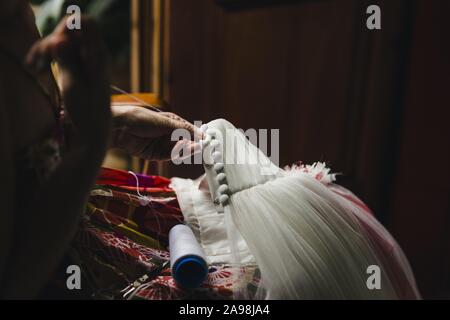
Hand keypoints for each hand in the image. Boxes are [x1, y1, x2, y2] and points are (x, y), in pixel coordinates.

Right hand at [26, 15, 110, 148]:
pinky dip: (46, 59)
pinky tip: (36, 70)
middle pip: (67, 32)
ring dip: (44, 52)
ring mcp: (83, 59)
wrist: (93, 129)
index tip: (54, 46)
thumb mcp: (75, 85)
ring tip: (34, 70)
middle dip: (50, 43)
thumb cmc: (87, 110)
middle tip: (37, 65)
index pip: (85, 23)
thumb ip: (67, 60)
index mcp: (98, 54)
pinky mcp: (75, 67)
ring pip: (59, 42)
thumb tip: (59, 40)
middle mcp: (93, 53)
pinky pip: (59, 53)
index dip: (67, 28)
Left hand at [111, 105, 201, 160]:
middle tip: (202, 147)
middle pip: (186, 141)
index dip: (198, 135)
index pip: (189, 130)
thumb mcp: (164, 121)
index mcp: (172, 122)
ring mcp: (162, 145)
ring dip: (186, 149)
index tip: (206, 140)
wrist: (119, 128)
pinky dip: (177, 154)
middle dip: (193, 144)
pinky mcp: (156, 155)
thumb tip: (200, 133)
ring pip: (179, 150)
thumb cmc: (141, 119)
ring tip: (191, 147)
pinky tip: (181, 150)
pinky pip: (170, 156)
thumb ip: (183, 129)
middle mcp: (169, 134)